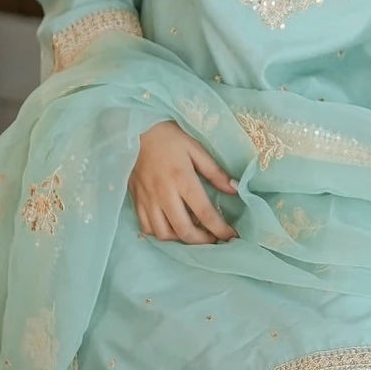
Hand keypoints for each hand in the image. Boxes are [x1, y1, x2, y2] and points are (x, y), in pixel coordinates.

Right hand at [129, 120, 237, 243]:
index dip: (220, 229)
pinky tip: (172, 227)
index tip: (232, 236)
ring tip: (194, 232)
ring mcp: (147, 199)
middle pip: (184, 230)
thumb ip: (215, 172)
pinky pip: (147, 227)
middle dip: (203, 241)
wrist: (135, 129)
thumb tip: (235, 190)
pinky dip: (161, 233)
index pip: (205, 213)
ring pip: (163, 234)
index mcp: (182, 179)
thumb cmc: (169, 137)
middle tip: (214, 238)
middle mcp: (163, 194)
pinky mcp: (135, 200)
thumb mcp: (196, 148)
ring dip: (181, 239)